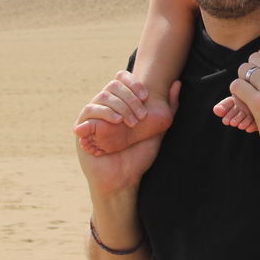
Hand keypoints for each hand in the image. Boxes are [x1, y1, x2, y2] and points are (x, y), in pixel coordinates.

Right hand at [76, 73, 180, 195]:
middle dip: (129, 98)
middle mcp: (106, 107)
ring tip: (127, 122)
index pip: (122, 79)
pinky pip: (88, 112)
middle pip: (113, 86)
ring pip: (102, 96)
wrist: (123, 180)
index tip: (145, 96)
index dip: (133, 83)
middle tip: (140, 116)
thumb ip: (169, 109)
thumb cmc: (139, 156)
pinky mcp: (83, 129)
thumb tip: (177, 83)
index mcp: (121, 104)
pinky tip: (115, 121)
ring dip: (118, 105)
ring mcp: (94, 117)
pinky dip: (102, 113)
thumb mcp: (158, 130)